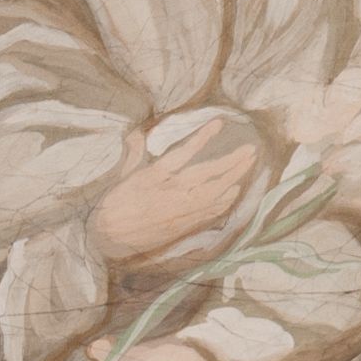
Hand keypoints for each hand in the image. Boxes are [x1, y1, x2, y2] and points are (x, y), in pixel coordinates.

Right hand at [90, 116, 258, 265]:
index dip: (202, 137)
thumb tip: (134, 133)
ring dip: (233, 178)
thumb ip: (133, 153)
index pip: (182, 153)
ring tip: (248, 164)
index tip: (219, 124)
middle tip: (250, 150)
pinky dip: (224, 201)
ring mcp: (179, 210)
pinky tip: (235, 191)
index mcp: (154, 176)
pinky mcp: (183, 225)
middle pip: (207, 174)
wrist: (110, 237)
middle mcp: (170, 192)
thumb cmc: (115, 204)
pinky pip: (209, 212)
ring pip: (213, 192)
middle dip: (230, 161)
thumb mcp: (122, 175)